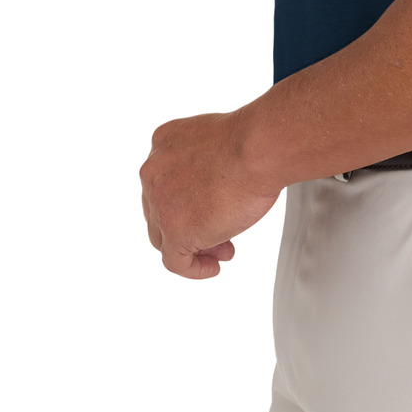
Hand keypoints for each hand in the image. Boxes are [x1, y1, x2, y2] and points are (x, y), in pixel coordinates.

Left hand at [139, 107, 282, 279]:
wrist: (258, 149)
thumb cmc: (252, 142)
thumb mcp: (217, 144)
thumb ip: (204, 164)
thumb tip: (214, 188)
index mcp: (162, 144)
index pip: (165, 183)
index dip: (186, 201)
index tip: (209, 210)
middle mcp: (154, 172)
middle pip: (162, 211)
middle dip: (191, 225)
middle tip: (218, 235)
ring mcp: (160, 203)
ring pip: (165, 237)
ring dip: (193, 247)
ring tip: (219, 253)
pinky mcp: (174, 231)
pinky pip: (175, 262)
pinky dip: (193, 268)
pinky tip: (212, 267)